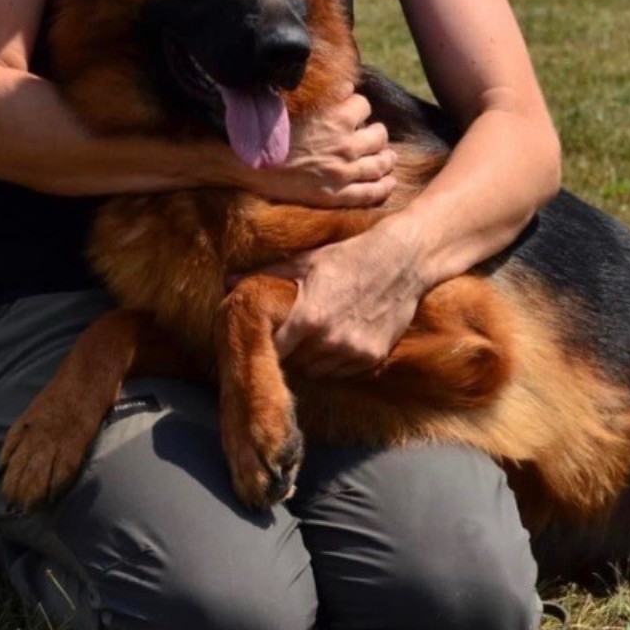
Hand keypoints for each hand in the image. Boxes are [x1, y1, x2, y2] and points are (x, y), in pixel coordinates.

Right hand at [255, 83, 396, 207]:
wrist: (249, 166)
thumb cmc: (269, 132)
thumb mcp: (296, 103)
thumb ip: (326, 95)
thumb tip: (348, 85)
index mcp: (335, 118)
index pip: (363, 105)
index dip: (359, 107)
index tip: (354, 112)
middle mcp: (345, 145)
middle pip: (379, 135)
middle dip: (376, 133)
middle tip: (372, 136)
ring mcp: (343, 173)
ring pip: (381, 163)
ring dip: (386, 158)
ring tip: (387, 157)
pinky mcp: (337, 195)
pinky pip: (372, 192)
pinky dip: (384, 187)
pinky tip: (388, 182)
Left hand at [268, 220, 426, 377]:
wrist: (403, 260)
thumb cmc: (351, 256)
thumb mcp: (307, 261)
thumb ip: (266, 275)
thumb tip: (227, 282)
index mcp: (308, 317)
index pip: (272, 351)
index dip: (265, 348)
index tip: (262, 342)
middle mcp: (329, 341)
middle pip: (293, 365)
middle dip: (289, 353)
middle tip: (291, 336)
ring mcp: (353, 352)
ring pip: (318, 372)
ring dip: (312, 360)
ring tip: (316, 337)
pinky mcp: (373, 358)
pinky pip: (344, 373)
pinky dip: (337, 362)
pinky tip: (340, 339)